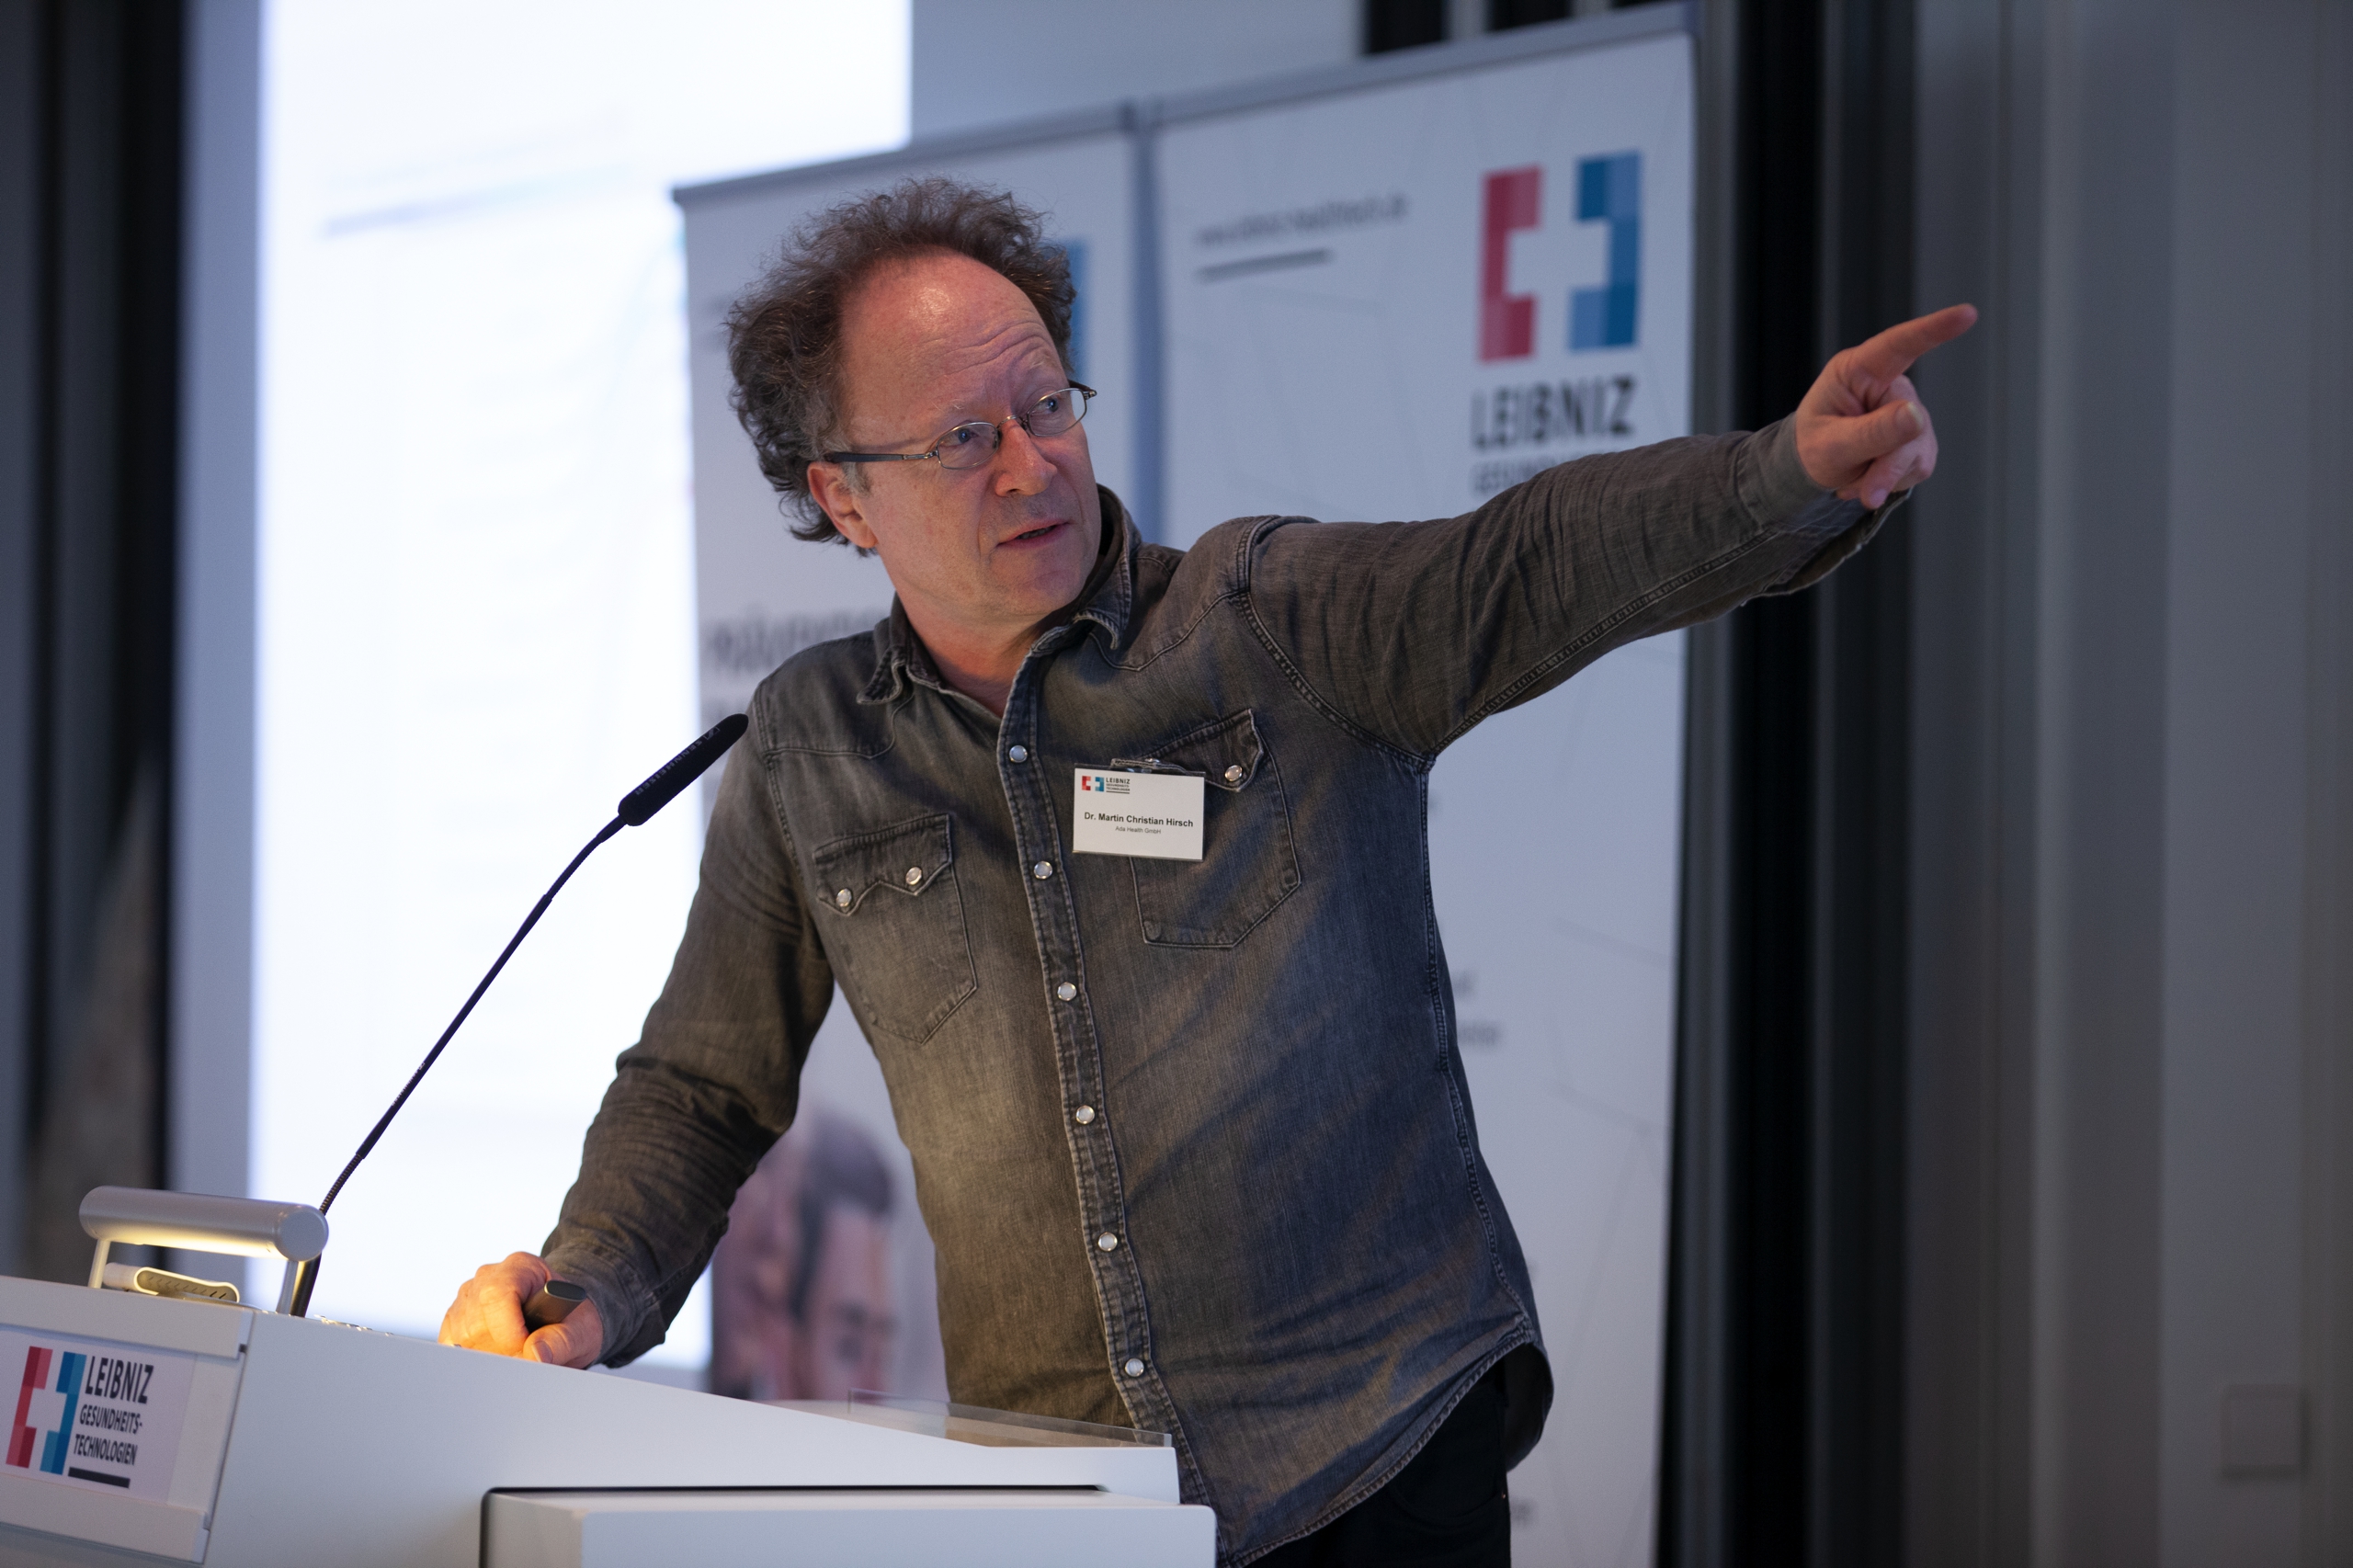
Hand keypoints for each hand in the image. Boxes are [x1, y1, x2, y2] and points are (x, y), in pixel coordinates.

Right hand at [438, 1251, 604, 1367]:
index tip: (527, 1350)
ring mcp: (468, 1297)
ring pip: (462, 1337)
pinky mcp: (455, 1319)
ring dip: (489, 1355)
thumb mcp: (581, 1329)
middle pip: (476, 1323)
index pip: (497, 1296)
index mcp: (521, 1267)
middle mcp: (488, 1277)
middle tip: (527, 1354)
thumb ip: (561, 1341)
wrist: (561, 1316)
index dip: (508, 1332)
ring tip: (516, 1351)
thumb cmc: (571, 1318)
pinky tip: (497, 1353)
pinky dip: (474, 1357)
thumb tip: (535, 1355)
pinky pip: (452, 1345)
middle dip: (502, 1349)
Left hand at [1792, 303, 1977, 508]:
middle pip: (1911, 422)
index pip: (1899, 346)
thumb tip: (1917, 416)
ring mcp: (1909, 412)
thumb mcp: (1830, 445)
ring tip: (1856, 478)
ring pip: (1917, 449)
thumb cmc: (1812, 445)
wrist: (1814, 466)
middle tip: (1866, 493)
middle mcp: (1890, 386)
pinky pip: (1918, 466)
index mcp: (1859, 371)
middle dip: (1888, 463)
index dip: (1934, 329)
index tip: (1967, 314)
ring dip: (1887, 476)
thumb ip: (1871, 432)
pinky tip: (1871, 477)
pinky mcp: (1920, 439)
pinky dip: (1893, 481)